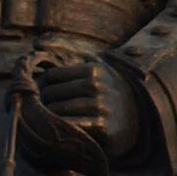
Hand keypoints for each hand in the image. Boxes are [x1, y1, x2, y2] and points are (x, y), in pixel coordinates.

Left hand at [23, 55, 149, 172]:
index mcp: (94, 70)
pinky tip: (62, 131)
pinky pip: (68, 126)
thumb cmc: (108, 94)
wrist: (138, 121)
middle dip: (44, 103)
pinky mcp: (101, 127)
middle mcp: (97, 86)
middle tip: (45, 112)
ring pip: (56, 110)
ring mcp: (100, 106)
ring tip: (50, 122)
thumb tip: (38, 44)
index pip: (52, 76)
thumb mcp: (97, 70)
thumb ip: (71, 55)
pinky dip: (61, 128)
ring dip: (49, 118)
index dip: (44, 87)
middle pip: (51, 93)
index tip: (47, 96)